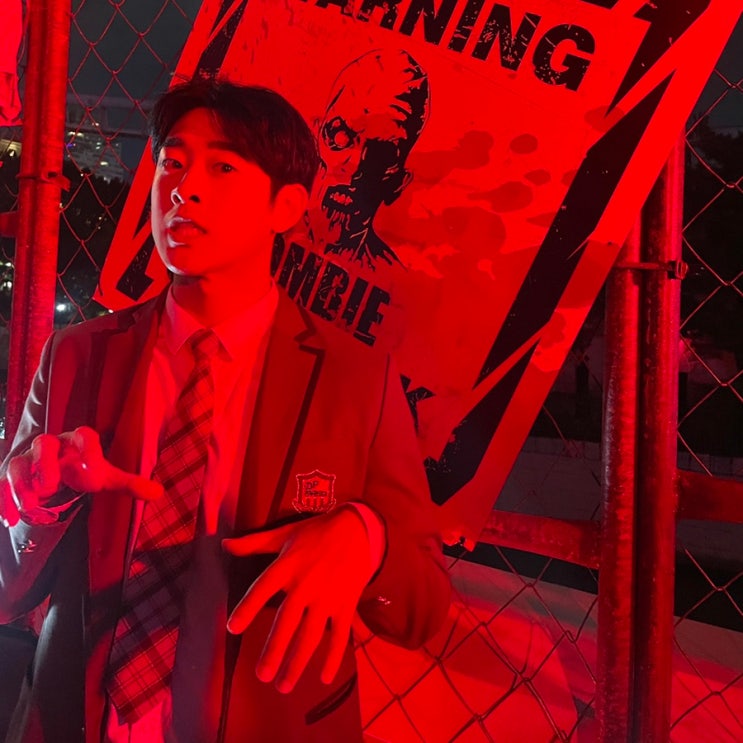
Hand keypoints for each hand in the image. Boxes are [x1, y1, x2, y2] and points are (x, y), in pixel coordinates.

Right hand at [0, 426, 162, 526]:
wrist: (52, 473)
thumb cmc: (81, 470)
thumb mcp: (104, 477)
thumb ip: (128, 483)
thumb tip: (159, 493)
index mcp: (76, 442)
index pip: (83, 435)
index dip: (89, 451)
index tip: (95, 474)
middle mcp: (50, 446)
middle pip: (43, 443)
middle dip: (46, 464)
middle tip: (50, 487)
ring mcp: (27, 461)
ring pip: (17, 464)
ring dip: (22, 485)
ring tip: (31, 508)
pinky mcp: (8, 477)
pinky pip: (0, 486)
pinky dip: (3, 502)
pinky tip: (8, 520)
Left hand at [222, 506, 370, 693]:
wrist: (358, 528)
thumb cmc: (316, 532)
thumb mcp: (285, 533)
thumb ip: (254, 543)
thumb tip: (224, 545)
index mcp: (288, 565)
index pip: (263, 588)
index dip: (248, 607)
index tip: (233, 629)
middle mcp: (306, 583)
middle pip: (287, 621)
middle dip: (275, 650)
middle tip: (261, 675)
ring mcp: (328, 596)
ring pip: (311, 634)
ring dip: (298, 662)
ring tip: (284, 685)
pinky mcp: (346, 604)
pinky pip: (339, 635)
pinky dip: (333, 657)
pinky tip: (325, 678)